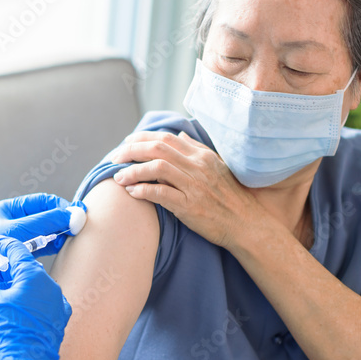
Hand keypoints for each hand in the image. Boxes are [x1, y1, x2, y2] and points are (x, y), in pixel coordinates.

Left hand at [0, 194, 78, 258]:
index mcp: (8, 210)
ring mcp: (19, 240)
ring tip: (72, 240)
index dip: (62, 207)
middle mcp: (14, 222)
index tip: (78, 216)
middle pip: (47, 216)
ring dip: (60, 235)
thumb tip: (72, 215)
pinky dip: (53, 247)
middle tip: (79, 229)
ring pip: (47, 232)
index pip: (43, 202)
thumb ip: (44, 222)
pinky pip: (43, 247)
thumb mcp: (16, 233)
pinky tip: (62, 249)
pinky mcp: (21, 256)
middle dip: (63, 221)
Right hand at [0, 235, 71, 359]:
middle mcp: (52, 286)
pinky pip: (46, 302)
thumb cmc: (6, 332)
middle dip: (11, 266)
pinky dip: (33, 301)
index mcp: (34, 276)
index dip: (1, 244)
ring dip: (23, 285)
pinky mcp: (61, 319)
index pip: (17, 250)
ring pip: (38, 286)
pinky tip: (21, 309)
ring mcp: (59, 303)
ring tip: (5, 291)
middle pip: (28, 268)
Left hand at [109, 130, 259, 250]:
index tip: (125, 143)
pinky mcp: (190, 206)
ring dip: (133, 171)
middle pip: (157, 149)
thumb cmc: (230, 197)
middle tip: (115, 158)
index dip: (141, 138)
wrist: (245, 224)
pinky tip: (132, 192)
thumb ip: (197, 149)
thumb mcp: (218, 167)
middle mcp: (197, 167)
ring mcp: (194, 186)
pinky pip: (161, 194)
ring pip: (157, 168)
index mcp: (202, 156)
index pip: (165, 138)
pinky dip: (143, 191)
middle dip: (131, 151)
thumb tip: (180, 135)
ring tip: (119, 178)